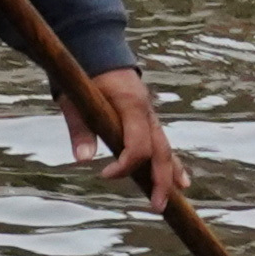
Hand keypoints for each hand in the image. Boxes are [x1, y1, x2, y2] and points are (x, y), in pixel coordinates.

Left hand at [70, 63, 190, 210]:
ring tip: (175, 198)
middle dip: (161, 180)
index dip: (124, 165)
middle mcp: (147, 111)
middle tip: (157, 206)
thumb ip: (79, 128)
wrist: (97, 49)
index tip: (104, 174)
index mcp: (130, 104)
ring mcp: (150, 115)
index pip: (138, 144)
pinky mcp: (148, 118)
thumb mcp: (74, 99)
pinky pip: (162, 142)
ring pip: (166, 147)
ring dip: (170, 174)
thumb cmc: (84, 75)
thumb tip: (82, 160)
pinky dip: (171, 162)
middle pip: (160, 150)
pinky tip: (180, 180)